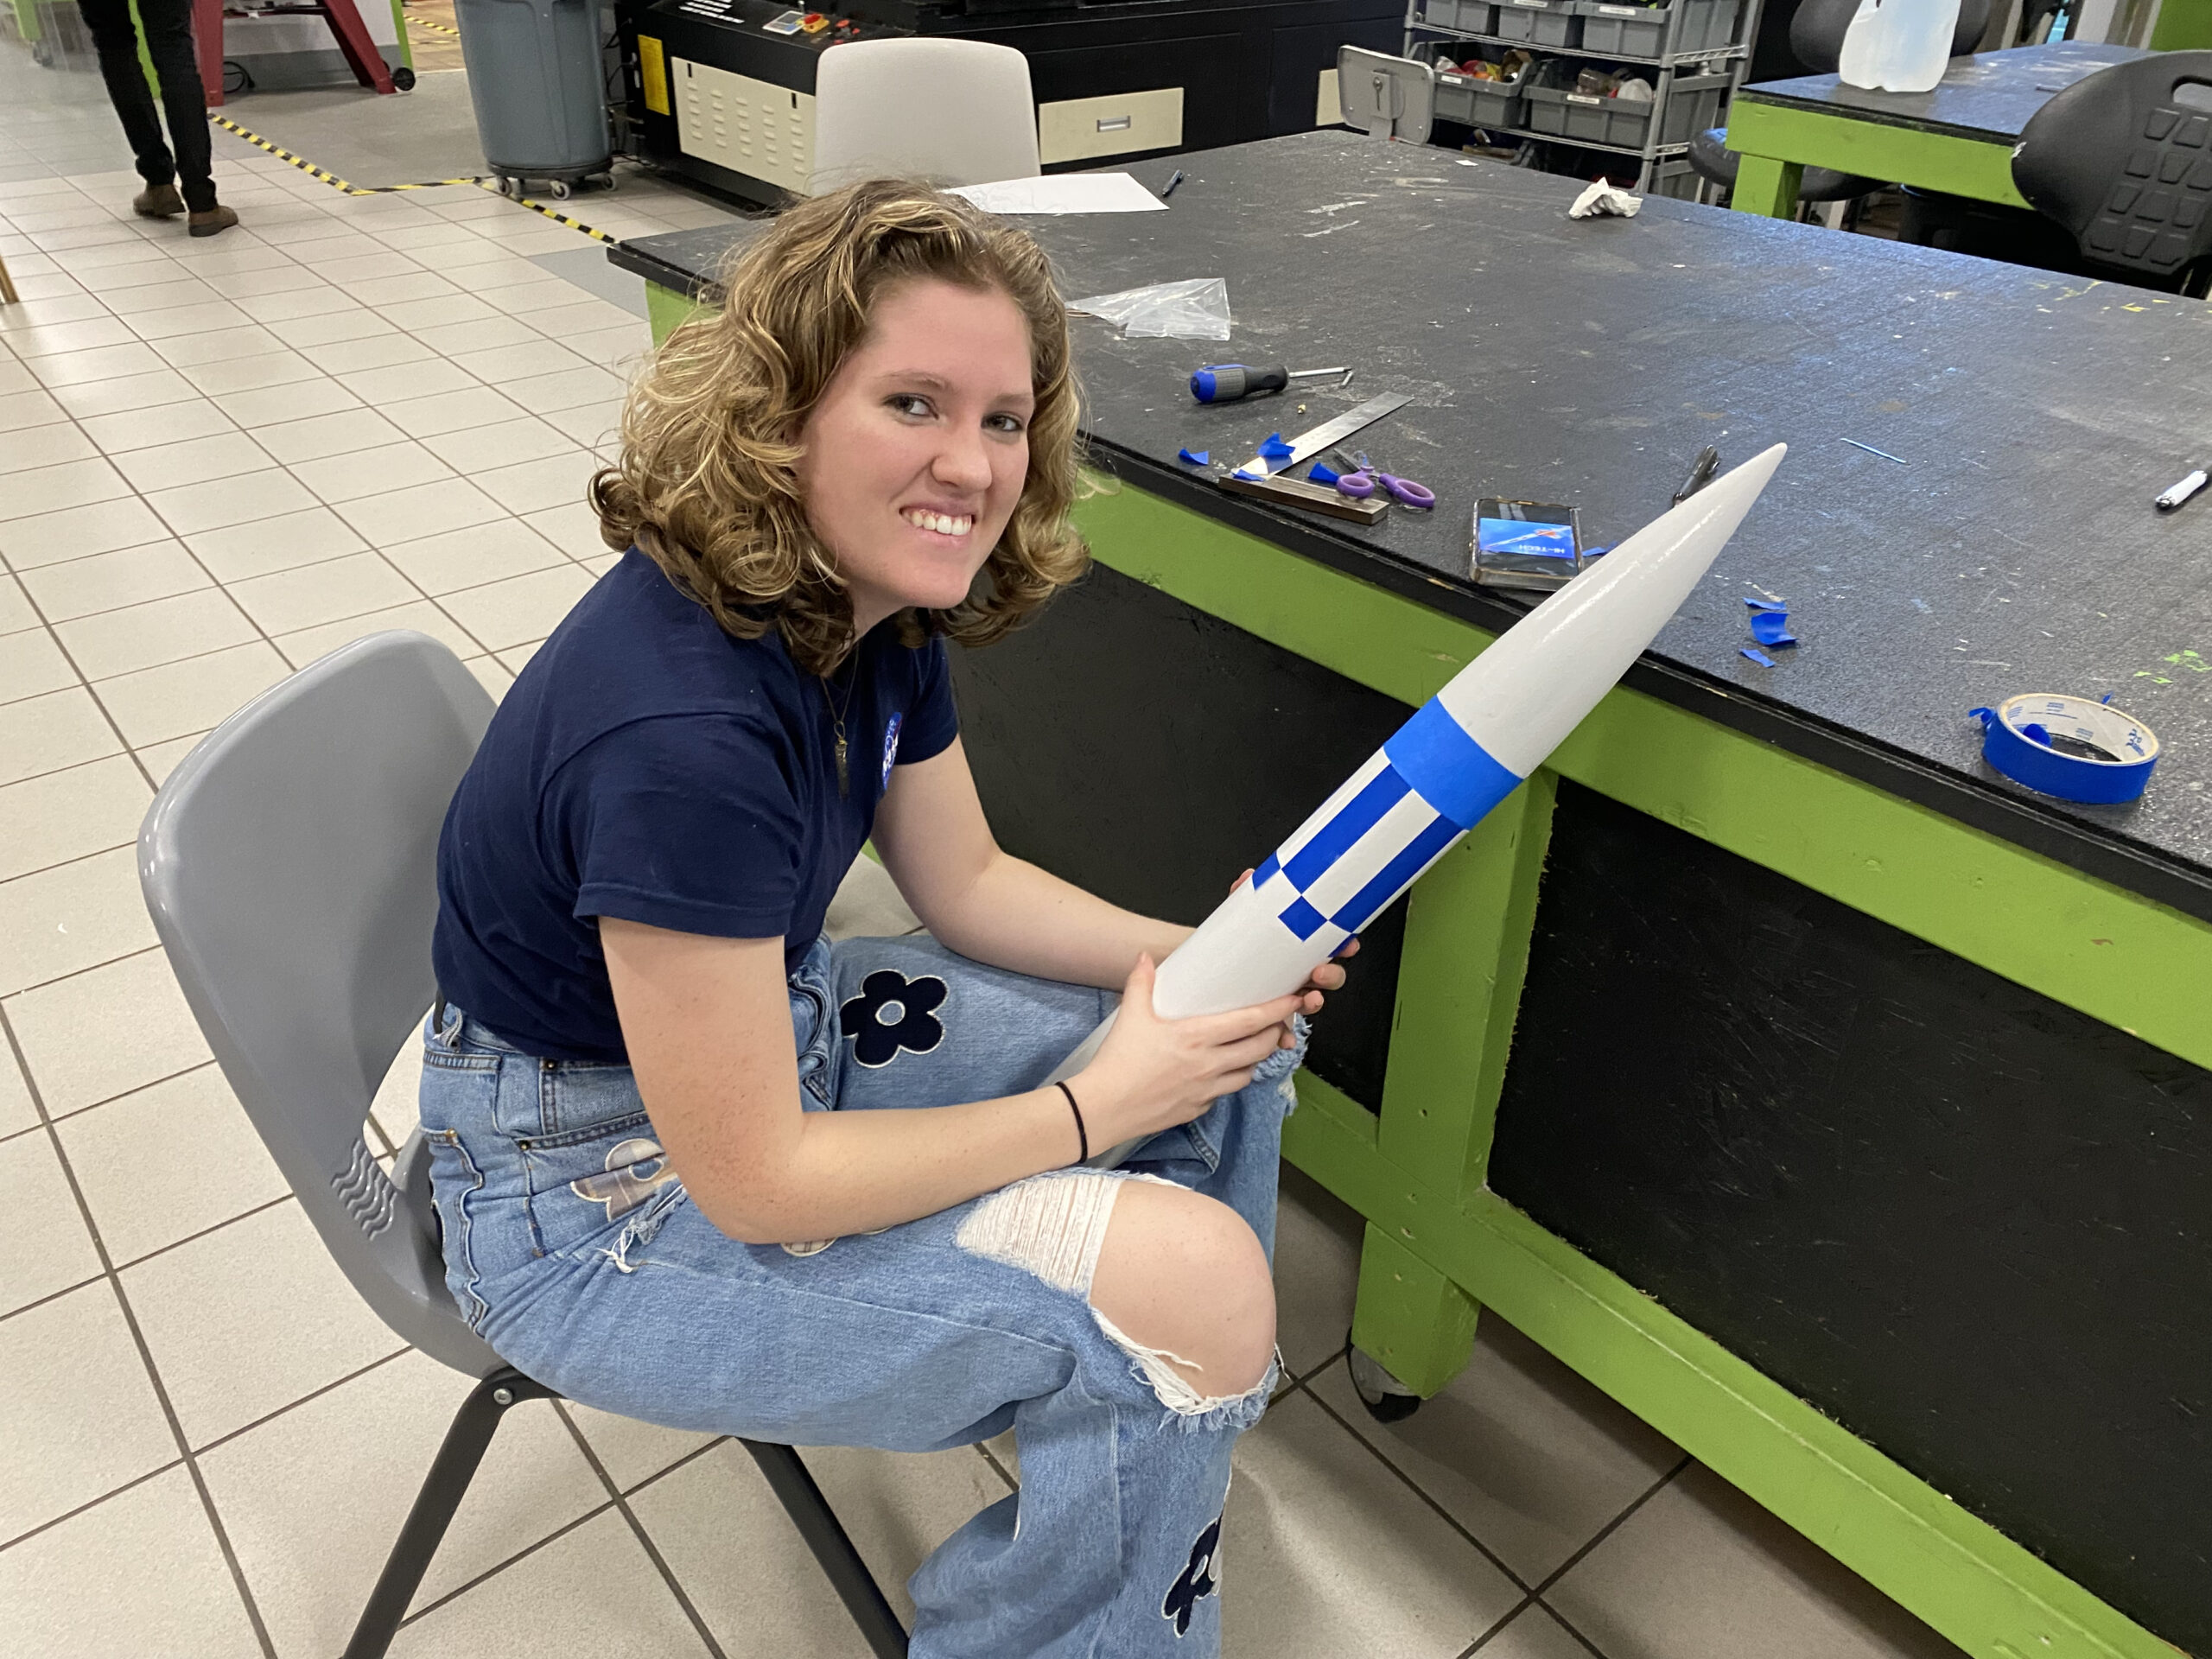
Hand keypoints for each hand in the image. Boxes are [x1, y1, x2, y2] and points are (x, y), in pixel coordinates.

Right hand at [1074, 955, 1311, 1146]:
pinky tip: (1218, 1072)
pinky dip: (1228, 1081)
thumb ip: (1141, 983)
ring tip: (1249, 1046)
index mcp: (1197, 1037)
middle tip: (1275, 1022)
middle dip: (1273, 1033)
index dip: (1276, 1010)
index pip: (1250, 1021)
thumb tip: (1145, 958)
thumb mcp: (1130, 1016)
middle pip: (1259, 1048)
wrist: (1103, 1108)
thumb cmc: (1118, 1061)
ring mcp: (1206, 1090)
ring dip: (1254, 1059)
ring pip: (1247, 1074)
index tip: (1292, 999)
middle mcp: (1209, 1064)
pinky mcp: (1197, 1109)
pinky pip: (1223, 1093)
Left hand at [1230, 869, 1358, 1047]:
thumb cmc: (1229, 946)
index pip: (1329, 945)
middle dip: (1331, 975)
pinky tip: (1284, 1037)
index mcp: (1296, 949)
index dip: (1344, 946)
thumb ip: (1244, 898)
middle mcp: (1297, 972)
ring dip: (1313, 1002)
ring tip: (1306, 999)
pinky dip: (1286, 1035)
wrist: (1203, 975)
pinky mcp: (1271, 1016)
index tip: (1347, 944)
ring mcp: (1286, 995)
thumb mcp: (1237, 920)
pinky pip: (1285, 1029)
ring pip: (1310, 1002)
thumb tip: (1250, 877)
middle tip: (1319, 970)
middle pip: (1329, 976)